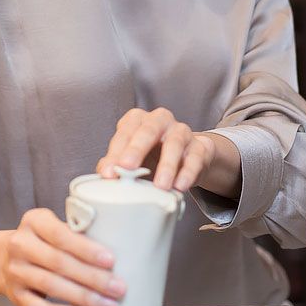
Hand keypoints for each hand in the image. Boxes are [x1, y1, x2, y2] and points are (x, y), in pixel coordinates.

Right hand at [0, 207, 126, 305]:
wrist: (2, 258)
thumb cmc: (40, 241)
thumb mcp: (52, 226)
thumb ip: (76, 233)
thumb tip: (120, 248)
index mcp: (34, 221)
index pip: (61, 234)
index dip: (86, 248)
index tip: (110, 260)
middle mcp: (21, 244)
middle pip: (59, 262)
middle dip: (92, 277)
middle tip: (118, 287)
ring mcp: (16, 271)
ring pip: (52, 286)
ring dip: (83, 297)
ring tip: (108, 304)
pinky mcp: (15, 295)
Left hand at [96, 106, 216, 192]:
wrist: (187, 158)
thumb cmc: (153, 156)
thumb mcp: (132, 157)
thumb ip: (116, 162)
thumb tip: (105, 172)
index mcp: (138, 120)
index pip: (125, 133)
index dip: (115, 153)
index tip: (108, 173)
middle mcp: (160, 120)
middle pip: (148, 130)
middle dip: (136, 149)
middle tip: (127, 167)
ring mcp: (181, 131)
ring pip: (174, 143)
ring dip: (167, 165)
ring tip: (161, 186)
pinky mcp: (200, 146)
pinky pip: (195, 157)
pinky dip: (188, 172)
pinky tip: (180, 185)